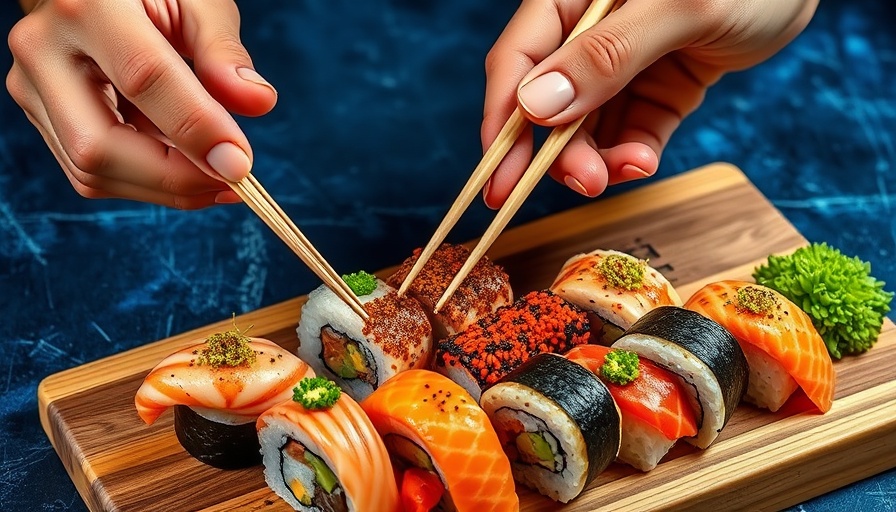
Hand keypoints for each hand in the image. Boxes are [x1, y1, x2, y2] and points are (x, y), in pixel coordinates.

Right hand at [6, 0, 276, 208]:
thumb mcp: (198, 1)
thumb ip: (224, 50)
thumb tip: (259, 102)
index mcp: (87, 4)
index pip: (143, 78)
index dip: (196, 128)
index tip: (241, 164)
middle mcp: (45, 49)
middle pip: (99, 144)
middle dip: (176, 178)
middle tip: (235, 182)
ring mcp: (34, 89)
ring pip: (93, 172)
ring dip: (167, 188)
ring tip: (219, 177)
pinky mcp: (42, 118)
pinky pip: (94, 174)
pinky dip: (150, 183)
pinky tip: (191, 172)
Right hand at [481, 0, 817, 207]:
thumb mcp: (679, 6)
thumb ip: (605, 54)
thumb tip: (534, 107)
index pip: (518, 60)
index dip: (502, 121)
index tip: (498, 179)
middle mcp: (591, 30)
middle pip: (549, 102)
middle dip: (559, 151)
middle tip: (582, 185)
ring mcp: (626, 61)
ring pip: (589, 124)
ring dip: (599, 158)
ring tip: (626, 172)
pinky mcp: (660, 86)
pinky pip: (633, 129)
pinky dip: (634, 151)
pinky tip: (644, 160)